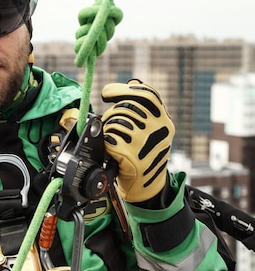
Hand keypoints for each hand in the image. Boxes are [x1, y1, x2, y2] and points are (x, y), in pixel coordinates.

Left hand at [101, 79, 174, 202]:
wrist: (147, 188)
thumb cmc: (145, 155)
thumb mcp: (153, 131)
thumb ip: (145, 110)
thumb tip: (132, 83)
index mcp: (164, 122)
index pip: (147, 94)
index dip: (123, 90)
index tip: (106, 93)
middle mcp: (158, 130)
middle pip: (126, 107)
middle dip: (113, 115)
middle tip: (112, 126)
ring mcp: (145, 142)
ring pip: (115, 122)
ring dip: (109, 130)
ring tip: (117, 142)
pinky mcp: (130, 154)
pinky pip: (109, 138)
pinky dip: (106, 144)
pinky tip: (114, 152)